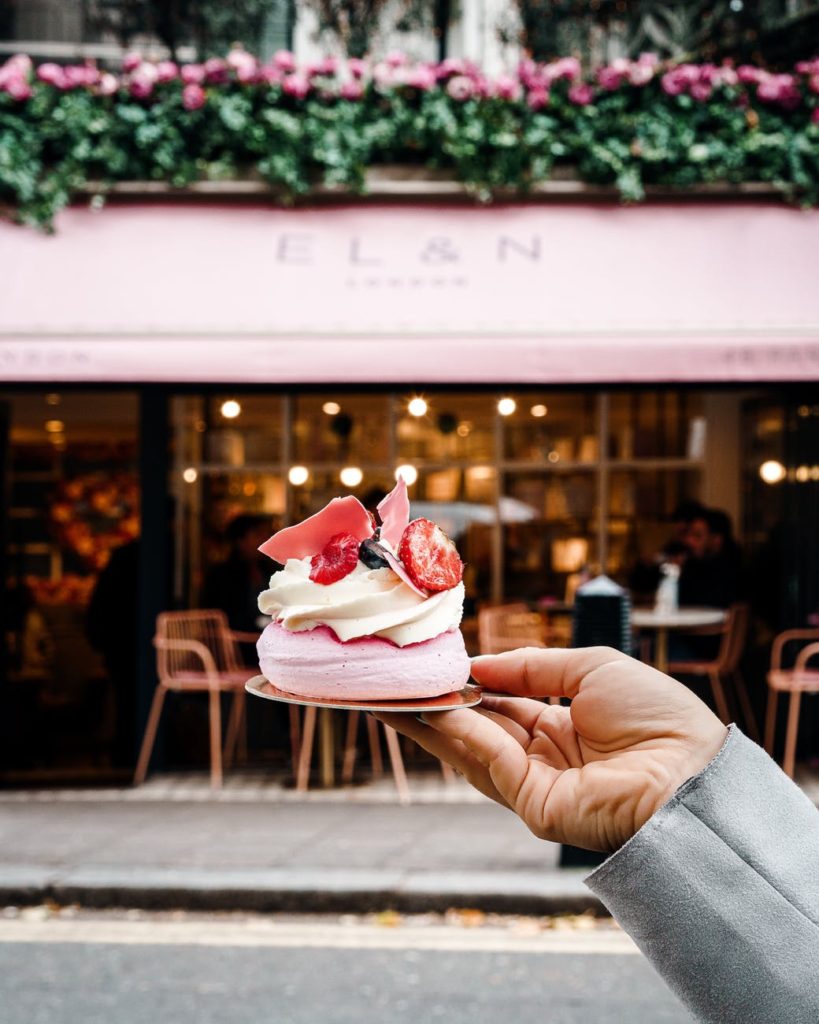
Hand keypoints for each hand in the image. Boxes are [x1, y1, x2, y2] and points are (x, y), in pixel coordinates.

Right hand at [375, 646, 727, 851]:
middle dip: (434, 706)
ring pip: (471, 749)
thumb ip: (530, 666)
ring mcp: (536, 786)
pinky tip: (432, 707)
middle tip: (391, 682)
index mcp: (561, 728)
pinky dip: (460, 733)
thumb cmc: (656, 715)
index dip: (467, 685)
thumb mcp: (588, 669)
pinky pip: (491, 761)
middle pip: (476, 729)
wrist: (694, 768)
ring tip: (392, 693)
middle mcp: (543, 759)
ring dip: (431, 721)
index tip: (432, 666)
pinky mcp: (536, 807)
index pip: (501, 705)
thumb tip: (477, 664)